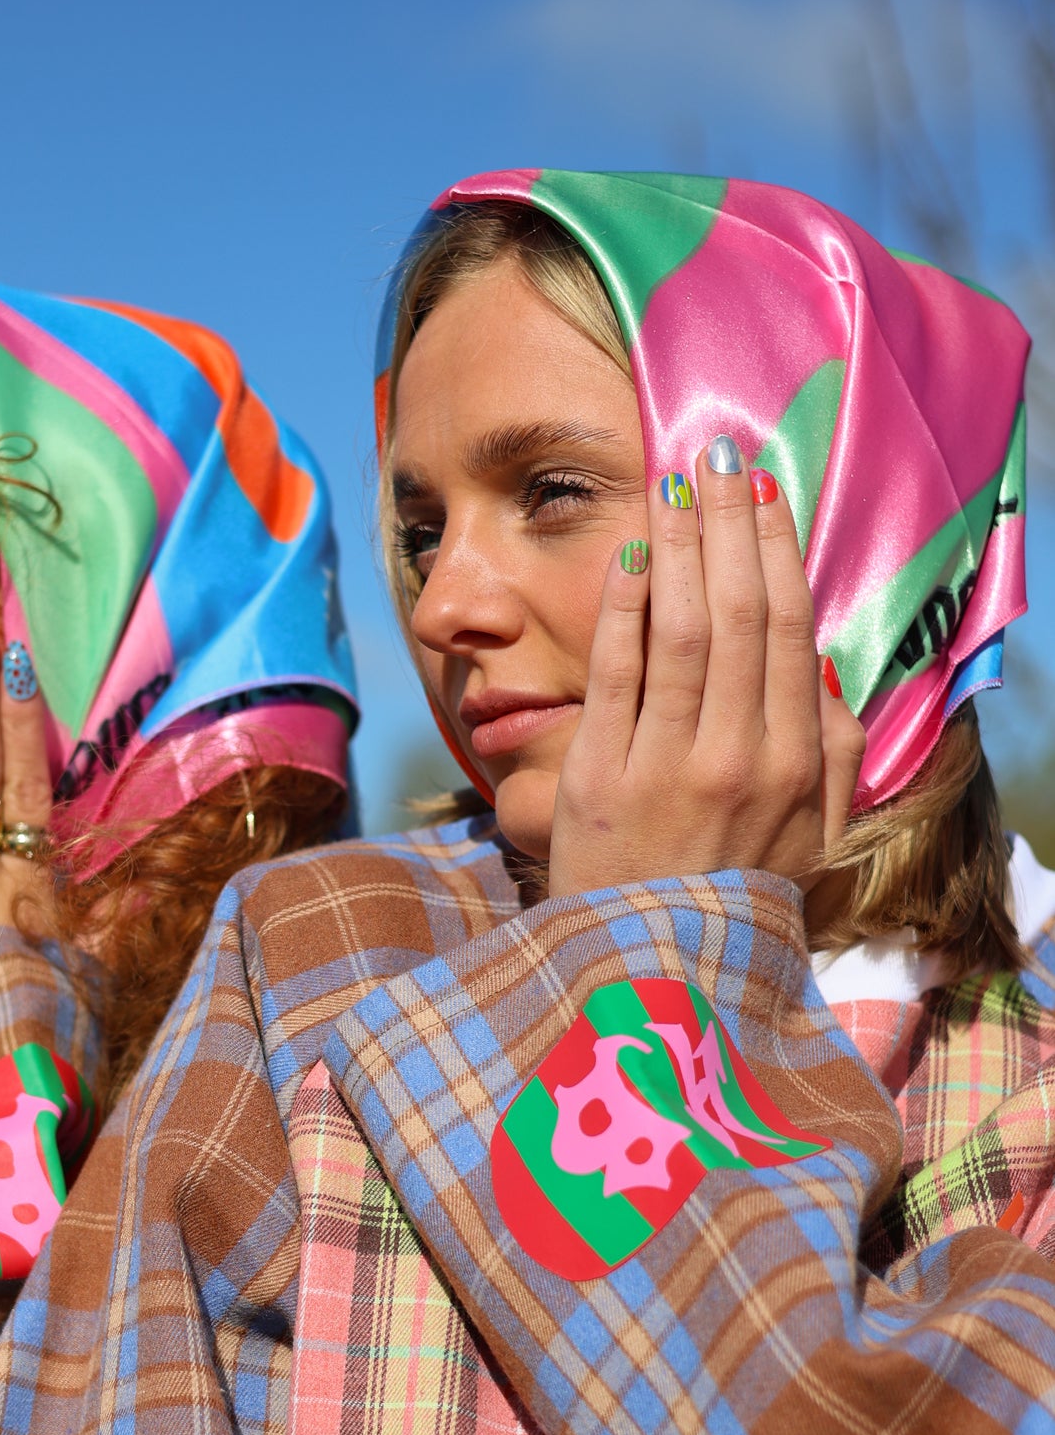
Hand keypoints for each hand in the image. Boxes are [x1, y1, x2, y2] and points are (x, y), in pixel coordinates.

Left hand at [546, 444, 864, 900]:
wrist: (651, 979)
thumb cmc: (730, 902)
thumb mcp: (812, 841)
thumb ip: (835, 757)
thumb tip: (828, 671)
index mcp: (796, 768)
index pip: (790, 634)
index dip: (778, 553)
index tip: (765, 493)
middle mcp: (739, 760)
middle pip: (741, 615)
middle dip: (730, 524)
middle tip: (718, 455)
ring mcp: (666, 767)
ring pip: (683, 631)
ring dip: (682, 544)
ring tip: (676, 479)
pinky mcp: (599, 778)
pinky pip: (615, 673)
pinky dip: (625, 606)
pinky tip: (630, 550)